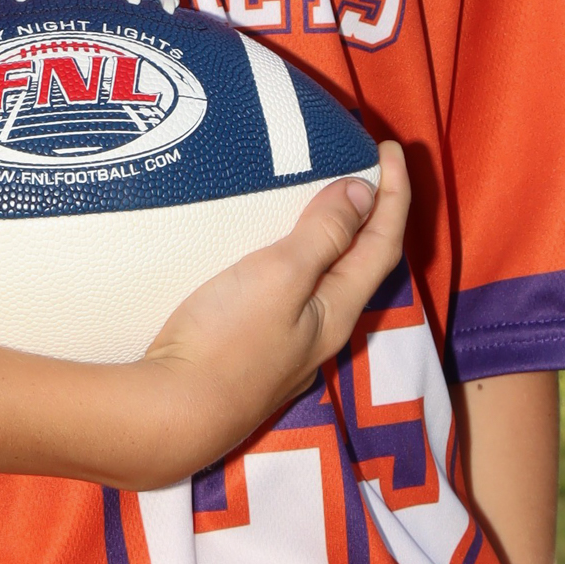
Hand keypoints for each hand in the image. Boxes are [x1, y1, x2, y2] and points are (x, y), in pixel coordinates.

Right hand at [126, 140, 409, 487]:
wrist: (169, 416)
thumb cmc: (225, 341)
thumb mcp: (281, 276)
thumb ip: (325, 235)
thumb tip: (364, 193)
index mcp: (338, 311)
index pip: (384, 243)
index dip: (394, 194)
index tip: (389, 147)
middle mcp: (321, 332)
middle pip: (362, 266)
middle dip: (372, 217)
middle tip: (363, 170)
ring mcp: (287, 348)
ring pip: (327, 284)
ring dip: (334, 240)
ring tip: (318, 205)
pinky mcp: (252, 354)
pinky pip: (293, 297)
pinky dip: (297, 262)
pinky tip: (269, 259)